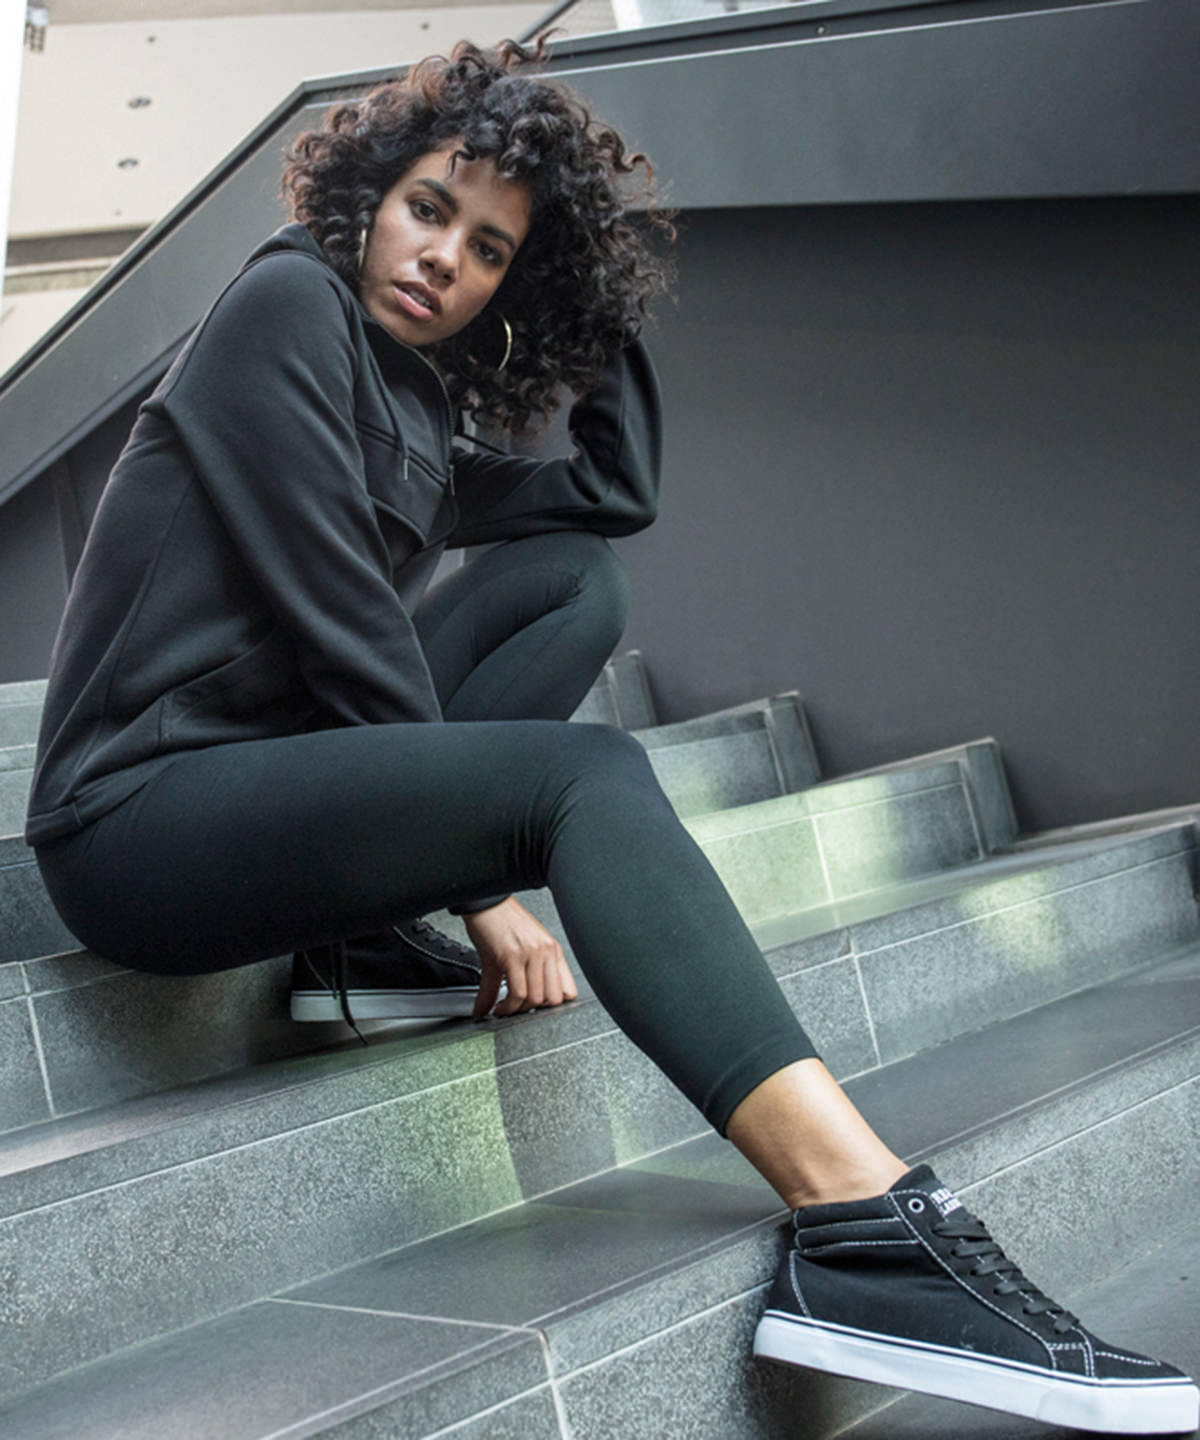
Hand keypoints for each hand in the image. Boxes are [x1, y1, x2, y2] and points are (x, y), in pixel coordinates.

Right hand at [463, 897, 577, 1019]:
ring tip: (503, 1009)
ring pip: (534, 999)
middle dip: (532, 1010)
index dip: (552, 1004)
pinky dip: (505, 1007)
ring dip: (516, 1011)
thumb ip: (521, 977)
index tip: (536, 1009)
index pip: (567, 989)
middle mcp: (546, 951)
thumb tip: (507, 1002)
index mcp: (552, 950)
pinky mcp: (512, 956)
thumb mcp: (518, 949)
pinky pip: (516, 992)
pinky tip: (496, 1007)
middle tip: (517, 1009)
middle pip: (552, 999)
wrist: (485, 902)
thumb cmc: (501, 922)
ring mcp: (531, 953)